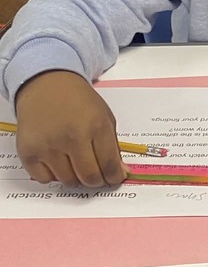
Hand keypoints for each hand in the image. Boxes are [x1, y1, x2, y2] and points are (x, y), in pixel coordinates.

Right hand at [14, 70, 126, 187]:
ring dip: (76, 178)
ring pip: (68, 180)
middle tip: (98, 176)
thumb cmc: (78, 101)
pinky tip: (57, 160)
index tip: (115, 179)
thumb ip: (113, 146)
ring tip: (77, 163)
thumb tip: (119, 173)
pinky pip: (45, 179)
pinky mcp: (29, 152)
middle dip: (97, 181)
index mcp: (96, 126)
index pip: (109, 164)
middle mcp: (72, 138)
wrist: (46, 86)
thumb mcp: (104, 117)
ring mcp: (48, 146)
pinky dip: (54, 175)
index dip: (114, 177)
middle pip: (89, 177)